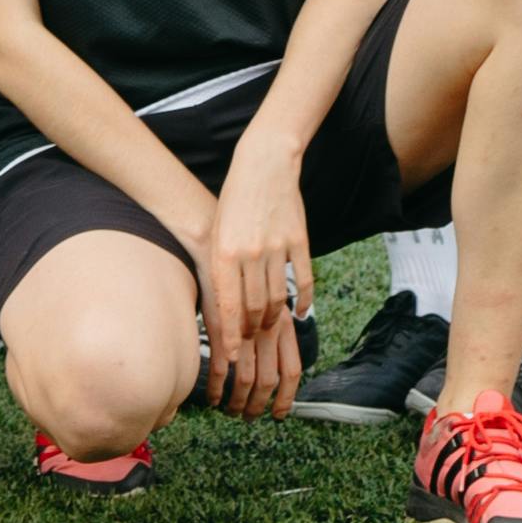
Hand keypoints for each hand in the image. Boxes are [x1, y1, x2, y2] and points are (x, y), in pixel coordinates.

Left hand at [191, 156, 317, 413]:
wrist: (264, 164)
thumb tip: (222, 307)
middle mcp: (250, 253)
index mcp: (225, 253)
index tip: (230, 359)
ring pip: (277, 299)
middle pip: (254, 308)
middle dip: (250, 330)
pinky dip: (302, 301)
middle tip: (249, 340)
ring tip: (267, 325)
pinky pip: (303, 280)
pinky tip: (300, 312)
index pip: (229, 308)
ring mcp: (277, 247)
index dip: (230, 338)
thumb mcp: (217, 233)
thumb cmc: (233, 200)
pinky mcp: (299, 240)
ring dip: (272, 318)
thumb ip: (221, 269)